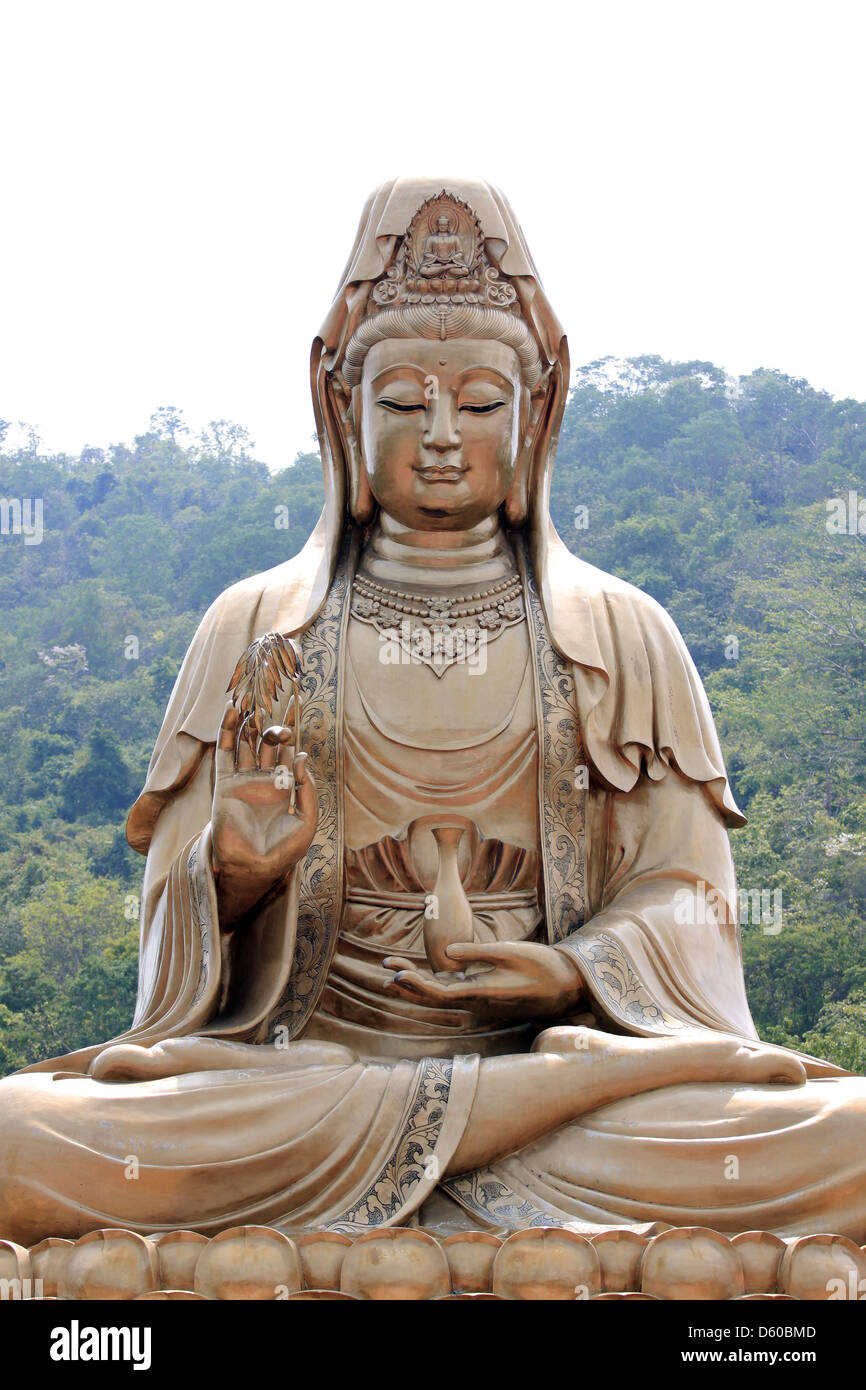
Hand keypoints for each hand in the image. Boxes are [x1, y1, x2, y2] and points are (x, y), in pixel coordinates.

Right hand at [211, 702, 317, 923]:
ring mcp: (243, 780)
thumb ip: (306, 789)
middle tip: (278, 697)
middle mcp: (264, 779)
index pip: (289, 749)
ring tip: (253, 693)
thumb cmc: (283, 850)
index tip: (297, 701)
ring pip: (246, 742)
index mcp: (285, 786)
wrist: (252, 867)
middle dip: (273, 720)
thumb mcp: (306, 820)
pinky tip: (232, 709)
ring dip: (250, 719)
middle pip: (268, 741)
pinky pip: (225, 751)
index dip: (293, 727)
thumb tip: (303, 757)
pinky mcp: (224, 784)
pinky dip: (227, 729)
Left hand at [383, 940, 585, 1020]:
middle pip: (434, 998)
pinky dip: (433, 986)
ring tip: (393, 974)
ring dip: (417, 987)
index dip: (416, 985)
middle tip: (385, 967)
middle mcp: (477, 1004)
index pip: (440, 993)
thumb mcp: (512, 953)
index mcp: (481, 994)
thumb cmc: (543, 967)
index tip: (396, 975)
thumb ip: (478, 952)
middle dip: (408, 984)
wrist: (566, 988)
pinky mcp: (484, 998)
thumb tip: (446, 952)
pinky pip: (452, 995)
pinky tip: (422, 977)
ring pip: (441, 998)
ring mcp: (480, 1003)